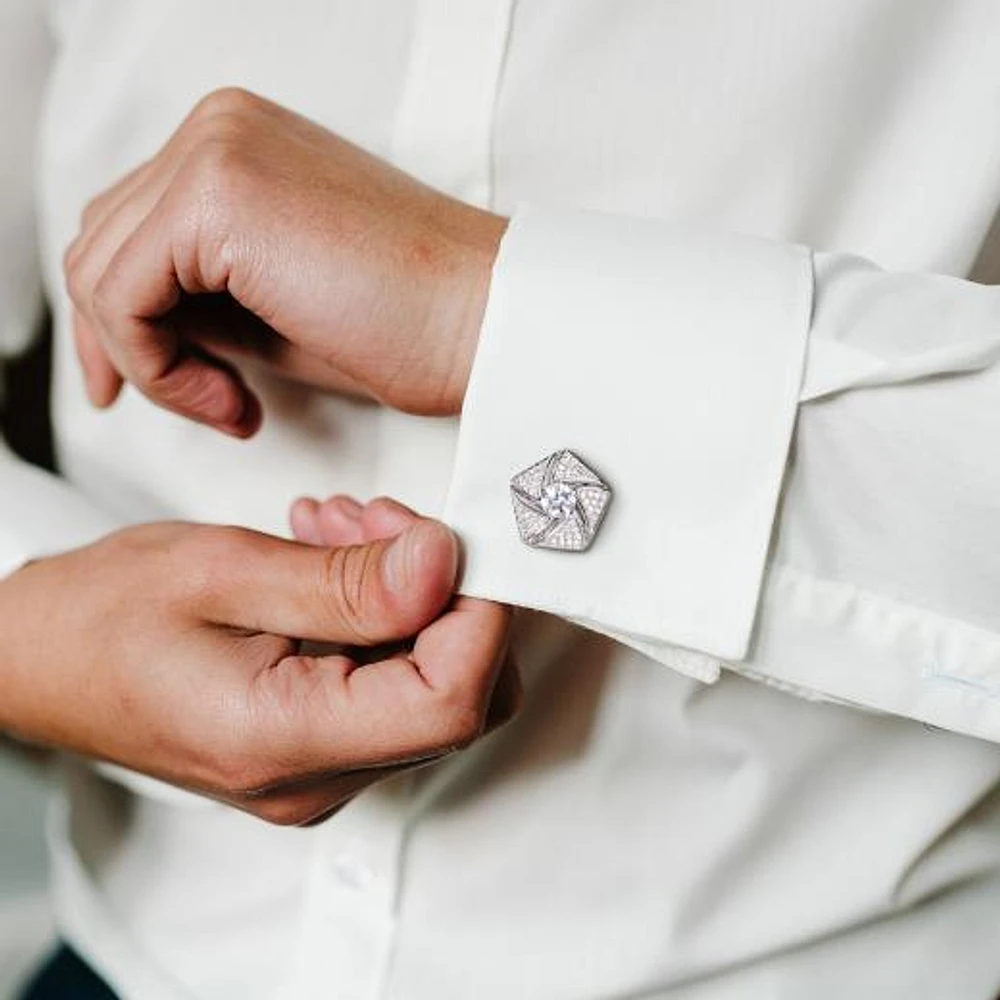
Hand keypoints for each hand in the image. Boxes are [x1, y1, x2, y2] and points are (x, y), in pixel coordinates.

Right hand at [0, 503, 516, 824]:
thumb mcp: (221, 570)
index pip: (452, 701)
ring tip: (343, 530)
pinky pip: (392, 683)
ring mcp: (319, 770)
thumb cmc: (97, 617)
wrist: (34, 659)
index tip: (449, 541)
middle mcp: (313, 778)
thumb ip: (345, 580)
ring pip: (433, 685)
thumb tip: (445, 563)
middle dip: (447, 595)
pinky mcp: (317, 747)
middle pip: (461, 699)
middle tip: (384, 525)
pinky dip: (384, 615)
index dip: (479, 613)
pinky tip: (335, 564)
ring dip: (411, 594)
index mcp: (284, 742)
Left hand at [64, 87, 507, 436]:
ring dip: (149, 362)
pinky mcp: (216, 195)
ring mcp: (214, 150)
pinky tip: (230, 401)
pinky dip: (157, 367)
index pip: (129, 227)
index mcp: (238, 142)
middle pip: (102, 244)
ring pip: (99, 270)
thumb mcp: (277, 307)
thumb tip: (134, 329)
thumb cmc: (408, 326)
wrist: (489, 322)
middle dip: (126, 343)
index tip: (168, 387)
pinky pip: (120, 294)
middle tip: (202, 405)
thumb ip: (200, 297)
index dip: (125, 321)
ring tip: (230, 406)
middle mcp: (218, 127)